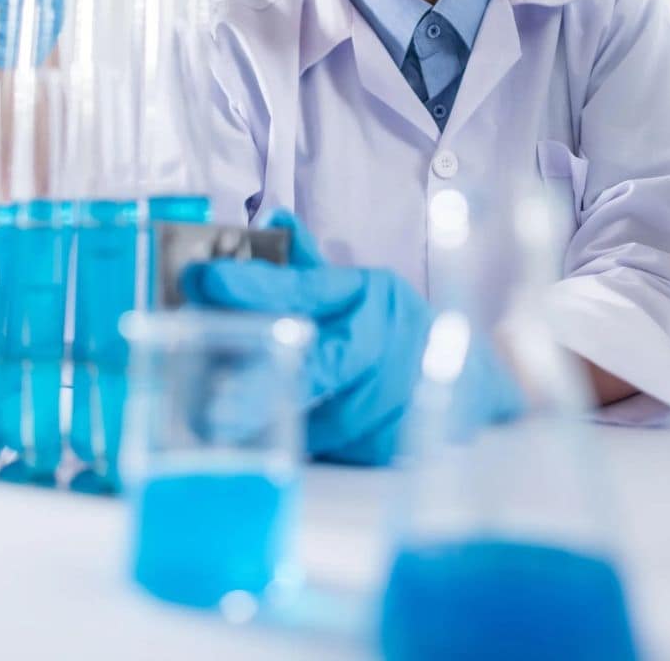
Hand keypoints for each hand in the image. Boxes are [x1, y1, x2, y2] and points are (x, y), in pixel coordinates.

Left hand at [180, 210, 523, 464]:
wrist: (470, 381)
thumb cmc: (394, 329)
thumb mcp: (359, 289)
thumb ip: (309, 265)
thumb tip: (274, 218)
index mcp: (365, 295)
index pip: (301, 289)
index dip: (249, 285)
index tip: (198, 279)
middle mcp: (381, 342)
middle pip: (314, 365)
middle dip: (256, 386)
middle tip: (205, 406)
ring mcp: (394, 396)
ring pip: (319, 418)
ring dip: (271, 424)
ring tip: (227, 425)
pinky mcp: (399, 445)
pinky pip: (334, 451)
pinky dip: (302, 448)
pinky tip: (277, 445)